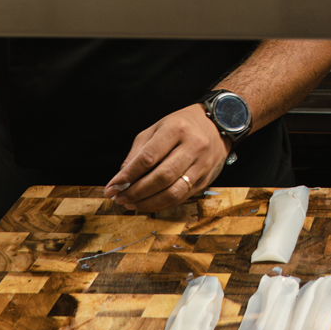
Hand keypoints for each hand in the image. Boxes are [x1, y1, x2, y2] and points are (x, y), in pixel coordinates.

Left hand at [104, 104, 227, 212]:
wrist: (218, 125)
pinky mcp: (206, 179)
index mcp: (176, 129)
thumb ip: (138, 152)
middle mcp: (193, 147)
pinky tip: (148, 204)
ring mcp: (202, 165)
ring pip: (173, 192)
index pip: (149, 157)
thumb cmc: (182, 126)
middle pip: (161, 177)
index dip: (128, 175)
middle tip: (120, 199)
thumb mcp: (157, 128)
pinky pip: (181, 197)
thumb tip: (121, 180)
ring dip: (148, 203)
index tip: (112, 187)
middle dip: (136, 192)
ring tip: (131, 204)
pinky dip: (161, 204)